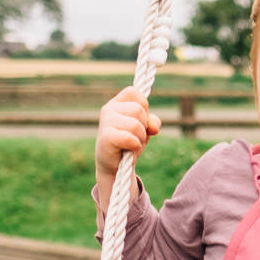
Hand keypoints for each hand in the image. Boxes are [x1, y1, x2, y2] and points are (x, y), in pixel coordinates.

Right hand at [95, 86, 160, 207]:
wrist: (115, 167)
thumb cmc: (129, 144)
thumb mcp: (144, 129)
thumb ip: (152, 122)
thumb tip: (153, 126)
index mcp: (117, 102)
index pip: (135, 93)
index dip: (143, 107)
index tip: (139, 121)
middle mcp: (109, 109)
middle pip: (139, 109)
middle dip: (144, 126)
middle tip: (135, 137)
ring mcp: (105, 122)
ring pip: (136, 124)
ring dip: (140, 138)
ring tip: (131, 144)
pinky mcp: (106, 137)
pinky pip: (130, 138)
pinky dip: (135, 146)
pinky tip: (128, 150)